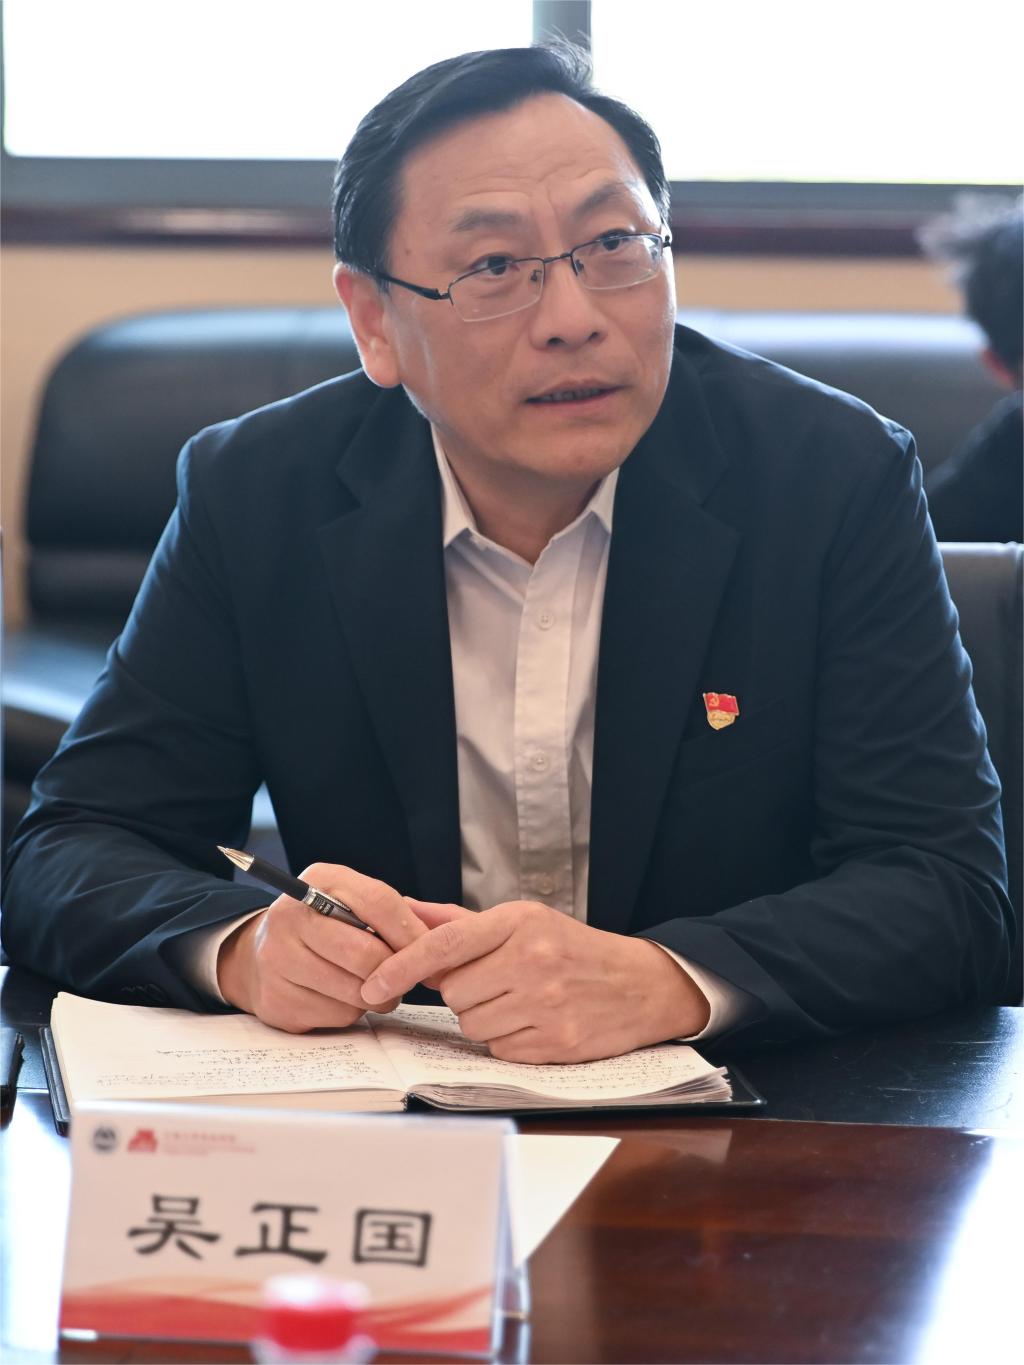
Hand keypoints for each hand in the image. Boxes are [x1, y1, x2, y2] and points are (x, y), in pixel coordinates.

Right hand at [217, 865, 428, 1032]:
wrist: (259, 954)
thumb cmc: (323, 926)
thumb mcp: (350, 900)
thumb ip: (389, 911)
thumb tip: (433, 939)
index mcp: (317, 881)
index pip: (377, 902)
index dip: (410, 930)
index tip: (429, 949)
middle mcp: (289, 916)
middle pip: (366, 955)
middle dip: (395, 972)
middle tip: (404, 977)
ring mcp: (278, 960)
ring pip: (354, 991)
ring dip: (376, 996)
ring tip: (373, 986)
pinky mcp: (276, 1001)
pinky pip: (337, 1015)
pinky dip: (350, 1011)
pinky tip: (341, 996)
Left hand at [360, 899, 710, 1062]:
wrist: (640, 984)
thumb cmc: (574, 949)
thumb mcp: (524, 920)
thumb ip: (460, 923)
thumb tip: (407, 911)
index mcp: (519, 923)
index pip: (445, 944)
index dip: (402, 965)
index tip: (372, 983)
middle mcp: (532, 960)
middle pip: (454, 992)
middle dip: (464, 992)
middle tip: (496, 981)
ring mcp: (546, 1004)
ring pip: (473, 1024)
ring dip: (484, 1017)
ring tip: (518, 1000)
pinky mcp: (556, 1042)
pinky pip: (499, 1048)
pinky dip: (507, 1039)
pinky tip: (533, 1021)